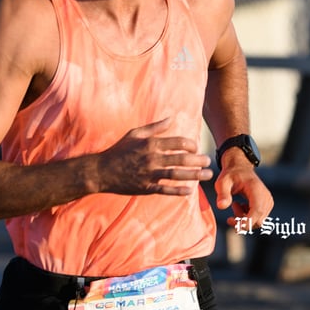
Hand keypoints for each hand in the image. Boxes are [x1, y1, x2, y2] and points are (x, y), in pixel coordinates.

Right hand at [95, 117, 212, 195]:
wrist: (102, 171)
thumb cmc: (119, 150)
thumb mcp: (135, 134)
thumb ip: (155, 127)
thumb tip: (171, 118)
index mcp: (150, 144)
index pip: (177, 142)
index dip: (190, 145)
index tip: (196, 148)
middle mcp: (151, 158)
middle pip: (181, 159)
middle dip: (198, 160)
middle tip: (208, 161)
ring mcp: (149, 174)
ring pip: (176, 175)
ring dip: (194, 175)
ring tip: (206, 175)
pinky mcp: (145, 188)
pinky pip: (165, 190)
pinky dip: (178, 191)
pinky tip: (190, 190)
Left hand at [215, 149, 273, 228]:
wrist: (240, 169)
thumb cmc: (231, 175)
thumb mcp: (222, 182)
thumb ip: (223, 194)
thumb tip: (221, 206)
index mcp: (256, 189)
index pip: (257, 210)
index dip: (247, 221)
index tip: (234, 224)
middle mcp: (266, 197)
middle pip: (258, 220)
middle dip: (242, 222)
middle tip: (230, 214)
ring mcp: (268, 202)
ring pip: (258, 222)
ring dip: (244, 219)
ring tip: (235, 205)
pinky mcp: (266, 206)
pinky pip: (258, 219)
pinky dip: (248, 218)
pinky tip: (241, 207)